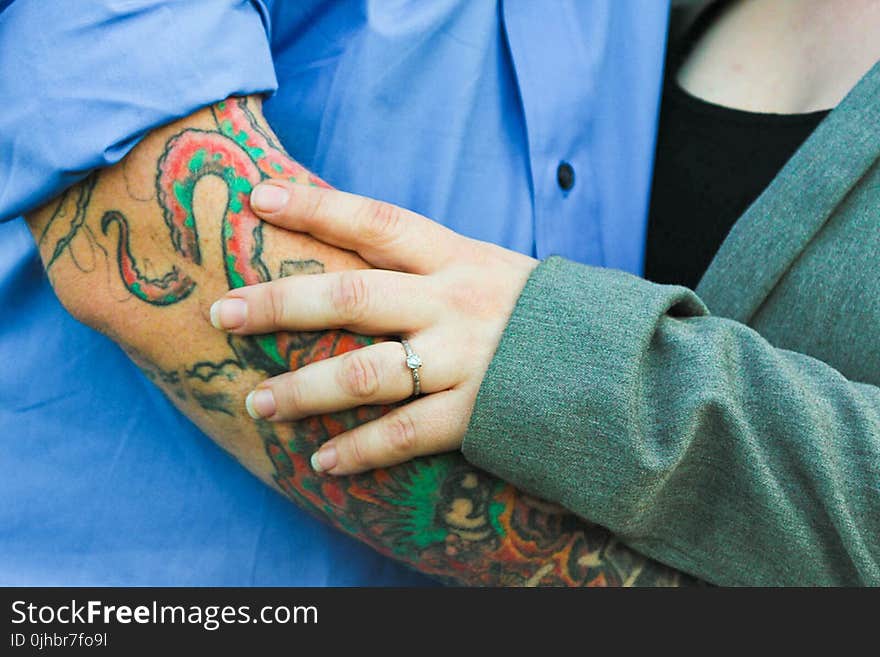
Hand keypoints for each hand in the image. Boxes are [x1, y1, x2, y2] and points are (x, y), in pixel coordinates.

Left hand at [209, 181, 536, 474]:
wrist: (619, 367)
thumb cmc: (536, 315)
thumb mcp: (488, 270)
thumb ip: (430, 265)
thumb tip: (356, 245)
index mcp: (456, 258)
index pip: (378, 222)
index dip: (318, 206)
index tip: (258, 196)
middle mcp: (454, 304)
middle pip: (352, 294)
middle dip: (280, 302)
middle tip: (221, 312)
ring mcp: (465, 361)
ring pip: (366, 373)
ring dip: (304, 391)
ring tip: (258, 404)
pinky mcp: (476, 416)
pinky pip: (403, 436)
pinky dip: (359, 451)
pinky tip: (322, 463)